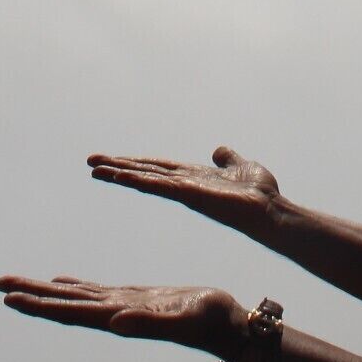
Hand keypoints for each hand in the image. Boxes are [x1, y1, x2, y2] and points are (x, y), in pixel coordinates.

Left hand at [0, 274, 242, 357]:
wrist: (231, 327)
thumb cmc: (211, 323)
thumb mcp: (179, 320)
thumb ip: (147, 323)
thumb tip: (114, 322)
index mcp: (120, 318)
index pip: (70, 312)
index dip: (40, 306)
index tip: (9, 298)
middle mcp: (115, 315)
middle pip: (65, 305)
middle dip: (32, 295)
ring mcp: (124, 307)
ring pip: (76, 298)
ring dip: (47, 291)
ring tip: (19, 284)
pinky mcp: (137, 299)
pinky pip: (97, 292)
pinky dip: (75, 287)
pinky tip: (64, 282)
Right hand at [87, 144, 281, 238]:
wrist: (271, 211)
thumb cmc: (260, 194)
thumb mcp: (242, 167)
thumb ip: (229, 160)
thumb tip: (219, 150)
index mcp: (193, 178)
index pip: (158, 168)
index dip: (135, 163)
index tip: (112, 160)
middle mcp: (184, 185)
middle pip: (145, 173)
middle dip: (118, 167)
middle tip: (91, 163)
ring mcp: (184, 191)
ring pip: (146, 179)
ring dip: (120, 173)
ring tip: (95, 168)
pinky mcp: (189, 194)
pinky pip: (158, 185)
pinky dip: (138, 180)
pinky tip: (119, 175)